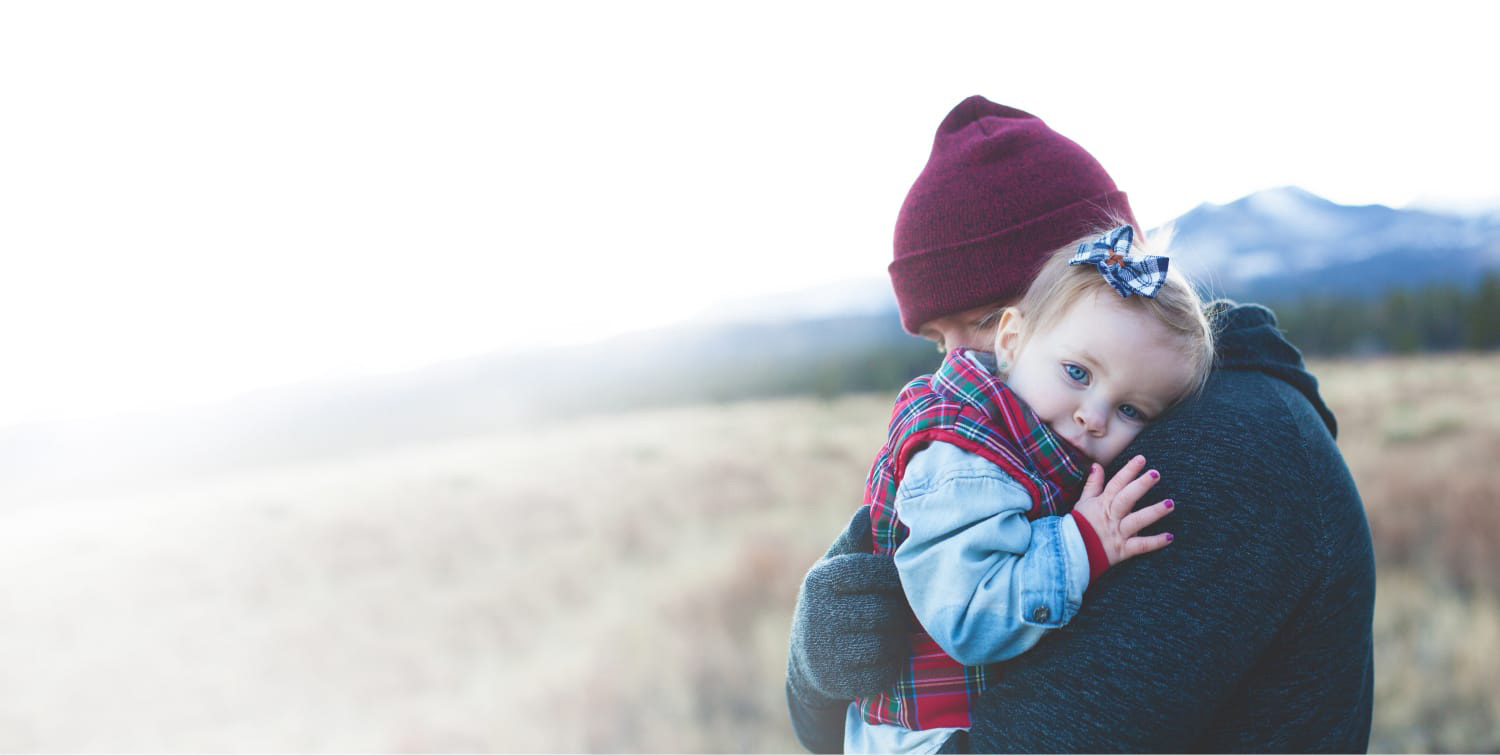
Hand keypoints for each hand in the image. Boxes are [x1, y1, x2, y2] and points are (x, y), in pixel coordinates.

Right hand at [786, 505, 909, 703]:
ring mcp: (826, 650)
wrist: (808, 658)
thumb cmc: (833, 601)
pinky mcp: (836, 681)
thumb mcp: (835, 568)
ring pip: (887, 644)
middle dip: (898, 613)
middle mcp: (819, 613)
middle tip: (899, 613)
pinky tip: (884, 657)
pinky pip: (882, 673)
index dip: (894, 578)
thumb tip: (869, 510)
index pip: (875, 571)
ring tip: (893, 634)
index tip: (896, 583)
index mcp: (821, 579)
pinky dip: (890, 667)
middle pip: (885, 611)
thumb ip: (854, 541)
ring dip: (897, 641)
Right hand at [1071, 455, 1175, 566]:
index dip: (1128, 471)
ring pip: (1136, 521)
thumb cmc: (1079, 525)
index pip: (1116, 484)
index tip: (1141, 459)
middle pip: (1126, 499)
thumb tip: (1096, 465)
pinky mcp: (1123, 550)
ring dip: (1153, 512)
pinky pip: (1140, 546)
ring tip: (1170, 504)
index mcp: (1103, 504)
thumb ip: (1092, 484)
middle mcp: (1112, 517)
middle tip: (1155, 474)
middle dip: (1140, 486)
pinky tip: (1170, 537)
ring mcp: (1118, 533)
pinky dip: (1155, 542)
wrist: (1073, 553)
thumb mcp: (1083, 502)